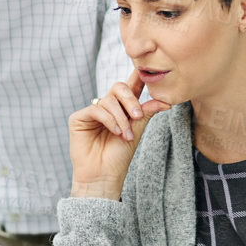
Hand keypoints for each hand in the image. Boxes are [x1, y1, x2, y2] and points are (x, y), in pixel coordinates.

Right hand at [68, 69, 170, 198]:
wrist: (104, 176)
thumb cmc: (120, 157)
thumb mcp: (137, 131)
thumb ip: (146, 112)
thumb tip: (166, 101)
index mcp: (122, 108)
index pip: (130, 87)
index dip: (138, 76)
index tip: (147, 69)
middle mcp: (107, 107)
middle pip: (119, 87)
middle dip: (130, 100)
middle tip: (137, 117)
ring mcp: (92, 111)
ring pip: (109, 100)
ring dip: (121, 118)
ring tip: (125, 135)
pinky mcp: (79, 118)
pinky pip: (96, 109)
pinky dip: (109, 120)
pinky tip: (114, 132)